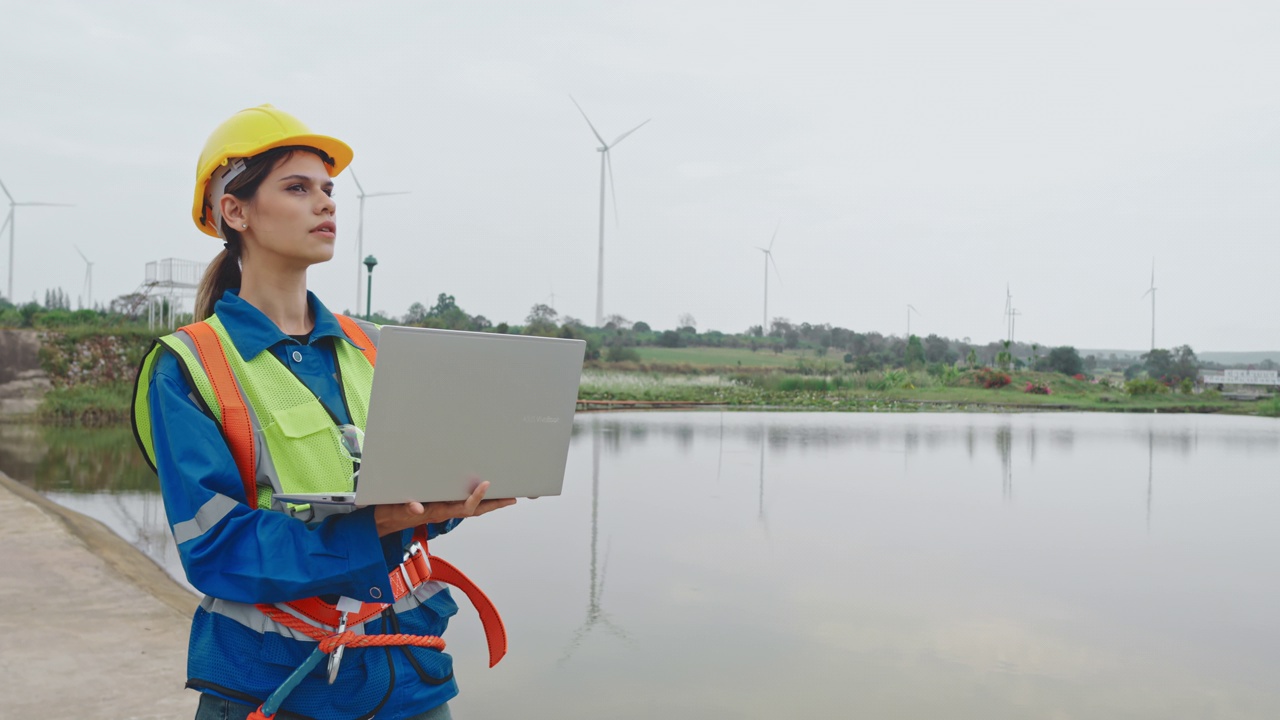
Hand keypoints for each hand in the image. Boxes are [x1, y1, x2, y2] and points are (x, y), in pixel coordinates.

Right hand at [374, 481, 515, 536]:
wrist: (384, 520)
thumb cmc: (391, 512)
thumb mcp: (395, 509)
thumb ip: (405, 507)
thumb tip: (416, 507)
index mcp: (436, 511)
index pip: (462, 507)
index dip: (476, 498)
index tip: (486, 485)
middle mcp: (443, 511)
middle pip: (474, 510)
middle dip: (494, 504)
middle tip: (512, 498)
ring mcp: (443, 510)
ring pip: (470, 508)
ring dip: (488, 503)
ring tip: (505, 496)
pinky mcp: (439, 506)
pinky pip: (461, 504)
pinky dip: (475, 500)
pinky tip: (485, 494)